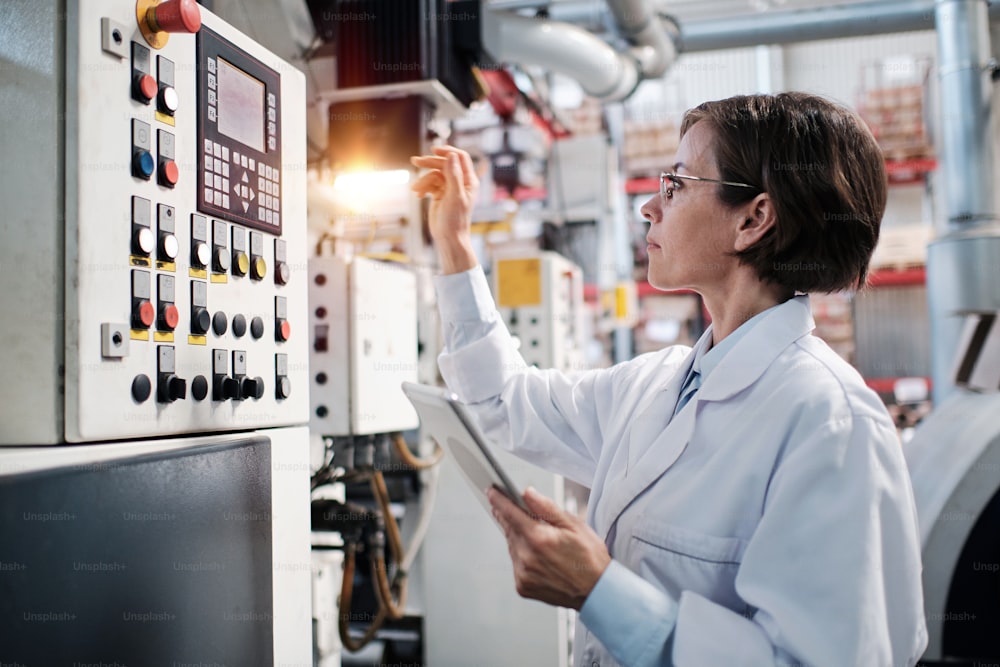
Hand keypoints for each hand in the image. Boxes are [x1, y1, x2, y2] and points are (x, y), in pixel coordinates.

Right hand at [410, 146, 478, 273]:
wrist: (448, 238)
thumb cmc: (455, 220)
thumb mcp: (454, 196)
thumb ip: (453, 175)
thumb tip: (450, 156)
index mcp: (469, 181)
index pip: (460, 158)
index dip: (448, 151)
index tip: (434, 150)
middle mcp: (460, 182)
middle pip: (444, 164)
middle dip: (430, 163)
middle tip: (415, 161)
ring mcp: (449, 187)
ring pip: (434, 174)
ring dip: (423, 180)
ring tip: (416, 190)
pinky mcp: (439, 194)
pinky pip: (429, 184)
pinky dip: (423, 187)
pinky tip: (418, 195)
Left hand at [488, 486, 611, 610]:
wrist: (597, 592)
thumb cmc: (590, 558)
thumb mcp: (574, 525)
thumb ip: (547, 507)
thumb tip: (527, 493)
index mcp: (539, 538)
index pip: (510, 513)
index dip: (499, 500)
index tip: (491, 491)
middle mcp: (527, 557)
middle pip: (509, 529)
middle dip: (509, 517)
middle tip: (511, 507)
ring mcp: (523, 574)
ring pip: (512, 546)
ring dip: (518, 537)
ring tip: (537, 535)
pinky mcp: (522, 586)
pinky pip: (516, 564)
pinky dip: (522, 555)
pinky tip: (538, 555)